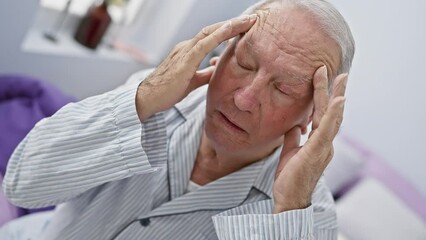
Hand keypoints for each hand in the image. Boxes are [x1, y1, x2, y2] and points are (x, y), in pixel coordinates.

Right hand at [136, 14, 257, 121]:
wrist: (148, 98)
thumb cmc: (167, 91)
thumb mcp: (192, 81)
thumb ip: (205, 74)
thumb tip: (218, 71)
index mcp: (189, 52)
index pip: (212, 37)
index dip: (229, 31)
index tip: (245, 28)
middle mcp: (187, 47)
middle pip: (213, 30)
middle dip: (234, 24)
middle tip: (252, 19)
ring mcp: (185, 51)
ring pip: (210, 32)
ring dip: (230, 26)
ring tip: (247, 21)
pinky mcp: (184, 60)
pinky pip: (204, 44)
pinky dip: (218, 35)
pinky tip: (230, 30)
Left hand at [273, 66, 347, 211]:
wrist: (289, 199)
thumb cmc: (290, 179)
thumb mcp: (290, 152)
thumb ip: (293, 138)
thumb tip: (295, 126)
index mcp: (318, 143)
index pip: (322, 116)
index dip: (324, 99)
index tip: (324, 81)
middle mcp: (324, 144)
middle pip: (331, 114)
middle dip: (335, 92)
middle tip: (340, 73)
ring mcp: (323, 148)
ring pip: (331, 118)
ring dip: (335, 97)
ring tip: (340, 80)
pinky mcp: (317, 152)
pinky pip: (325, 130)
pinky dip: (332, 115)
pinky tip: (336, 101)